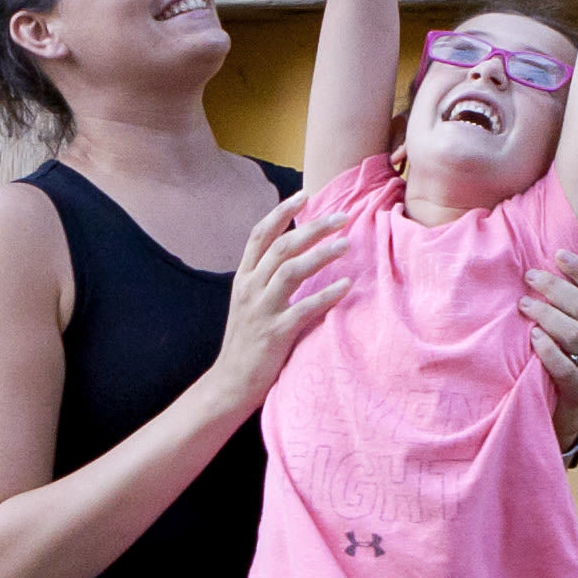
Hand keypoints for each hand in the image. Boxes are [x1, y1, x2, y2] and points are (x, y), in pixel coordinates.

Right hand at [212, 195, 356, 409]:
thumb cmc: (246, 342)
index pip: (260, 234)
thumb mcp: (249, 303)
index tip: (306, 195)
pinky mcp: (276, 333)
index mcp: (243, 278)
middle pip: (282, 246)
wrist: (230, 383)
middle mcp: (250, 288)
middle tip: (341, 216)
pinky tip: (347, 286)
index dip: (282, 211)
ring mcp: (262, 310)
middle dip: (312, 227)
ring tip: (346, 244)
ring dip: (321, 253)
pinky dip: (327, 295)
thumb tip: (296, 255)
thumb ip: (267, 278)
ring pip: (291, 270)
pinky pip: (305, 308)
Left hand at [525, 250, 577, 431]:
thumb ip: (570, 298)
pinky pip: (566, 368)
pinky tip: (533, 337)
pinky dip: (548, 350)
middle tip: (530, 277)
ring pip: (575, 334)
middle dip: (556, 287)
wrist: (564, 407)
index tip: (557, 254)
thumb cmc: (564, 354)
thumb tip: (548, 256)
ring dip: (547, 315)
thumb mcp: (574, 324)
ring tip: (524, 305)